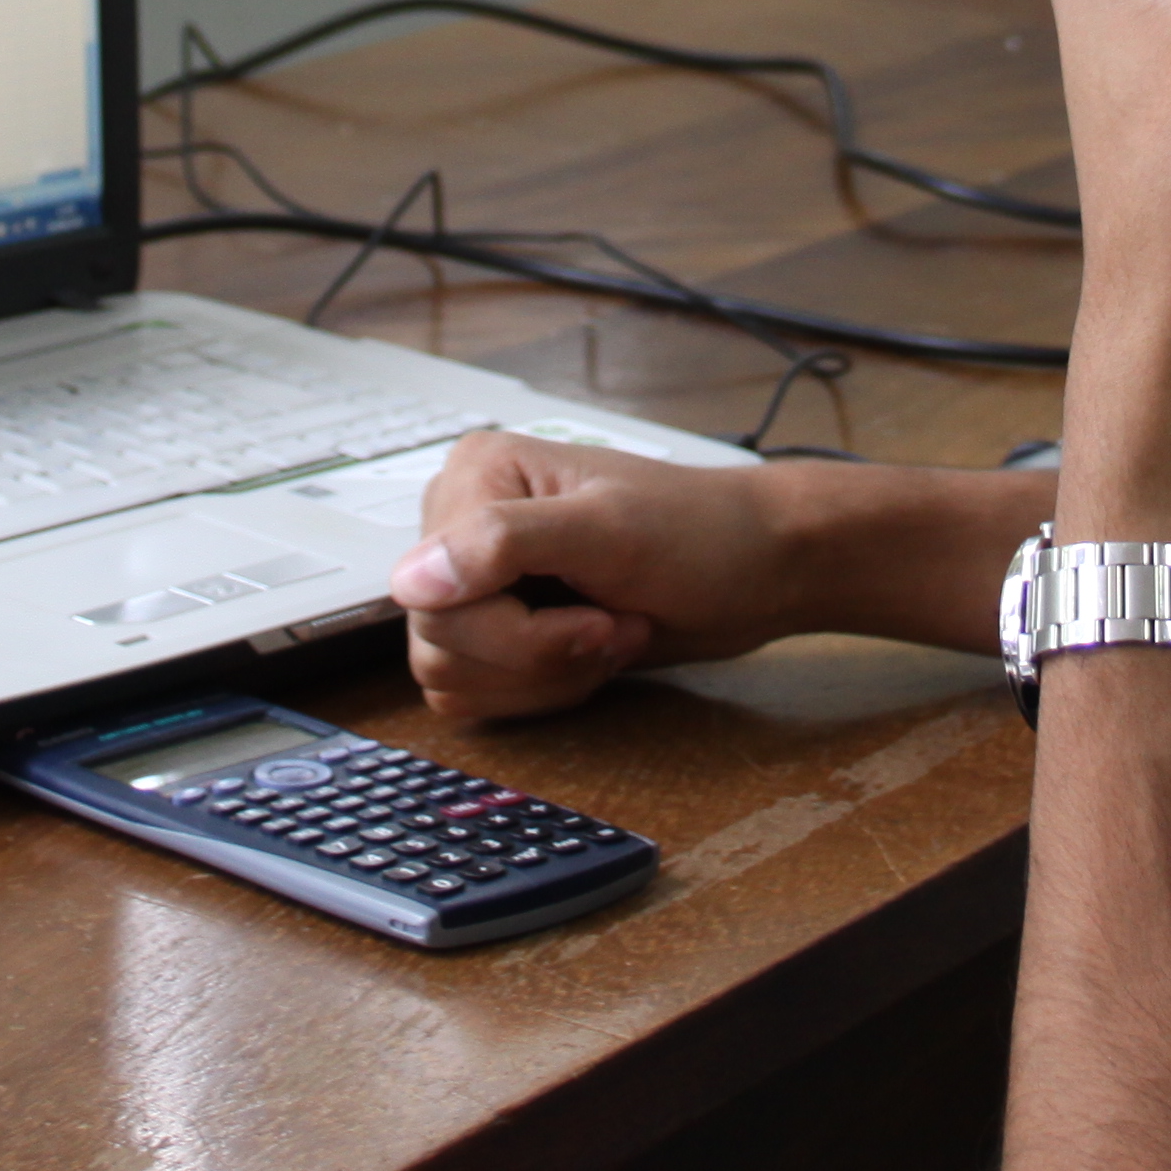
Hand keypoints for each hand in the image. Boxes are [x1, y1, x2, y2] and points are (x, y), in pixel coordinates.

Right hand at [389, 432, 800, 720]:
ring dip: (542, 677)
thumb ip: (502, 544)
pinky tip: (593, 656)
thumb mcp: (607, 530)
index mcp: (475, 477)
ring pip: (451, 674)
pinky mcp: (504, 628)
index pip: (433, 593)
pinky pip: (477, 693)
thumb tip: (411, 582)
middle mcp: (463, 525)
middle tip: (609, 627)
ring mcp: (483, 581)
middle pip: (438, 639)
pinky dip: (540, 692)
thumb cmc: (702, 535)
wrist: (758, 573)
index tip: (593, 615)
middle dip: (536, 655)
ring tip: (606, 635)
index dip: (513, 629)